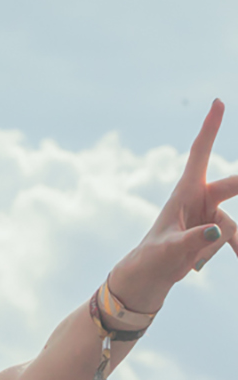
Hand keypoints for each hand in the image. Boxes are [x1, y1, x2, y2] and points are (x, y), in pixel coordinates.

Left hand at [107, 99, 236, 311]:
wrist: (150, 277)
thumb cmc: (153, 258)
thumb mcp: (170, 249)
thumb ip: (194, 239)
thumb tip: (217, 229)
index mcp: (184, 192)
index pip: (200, 153)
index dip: (210, 128)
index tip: (217, 102)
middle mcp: (199, 198)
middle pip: (231, 187)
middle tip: (218, 212)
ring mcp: (209, 214)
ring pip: (231, 227)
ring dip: (221, 246)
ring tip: (195, 262)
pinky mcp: (215, 229)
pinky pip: (233, 238)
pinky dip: (233, 249)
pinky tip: (216, 262)